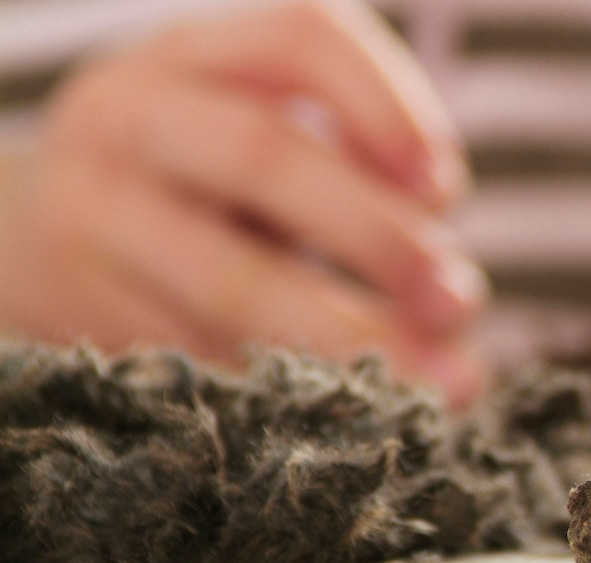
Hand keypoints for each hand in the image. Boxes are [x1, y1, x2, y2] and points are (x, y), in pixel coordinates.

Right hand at [0, 1, 486, 405]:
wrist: (28, 228)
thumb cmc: (196, 179)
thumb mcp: (258, 132)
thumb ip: (355, 176)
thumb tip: (455, 301)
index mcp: (198, 54)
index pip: (302, 39)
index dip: (388, 106)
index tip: (447, 189)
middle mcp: (135, 115)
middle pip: (265, 155)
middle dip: (378, 235)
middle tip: (457, 300)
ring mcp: (95, 211)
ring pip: (227, 278)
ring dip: (349, 334)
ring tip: (440, 380)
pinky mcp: (78, 305)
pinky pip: (198, 355)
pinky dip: (288, 385)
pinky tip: (348, 406)